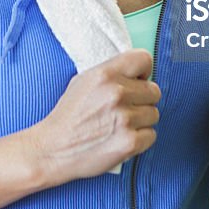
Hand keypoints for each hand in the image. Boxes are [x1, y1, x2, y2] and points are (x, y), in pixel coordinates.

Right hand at [26, 49, 159, 184]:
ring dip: (141, 121)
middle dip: (143, 100)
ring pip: (154, 114)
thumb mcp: (83, 81)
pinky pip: (151, 135)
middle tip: (126, 108)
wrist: (54, 149)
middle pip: (154, 91)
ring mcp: (125, 118)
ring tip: (120, 125)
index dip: (144, 72)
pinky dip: (140, 139)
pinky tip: (122, 138)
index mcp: (105, 74)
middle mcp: (117, 93)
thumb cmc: (68, 116)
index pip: (144, 59)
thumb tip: (137, 74)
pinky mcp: (129, 142)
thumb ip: (111, 73)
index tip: (139, 81)